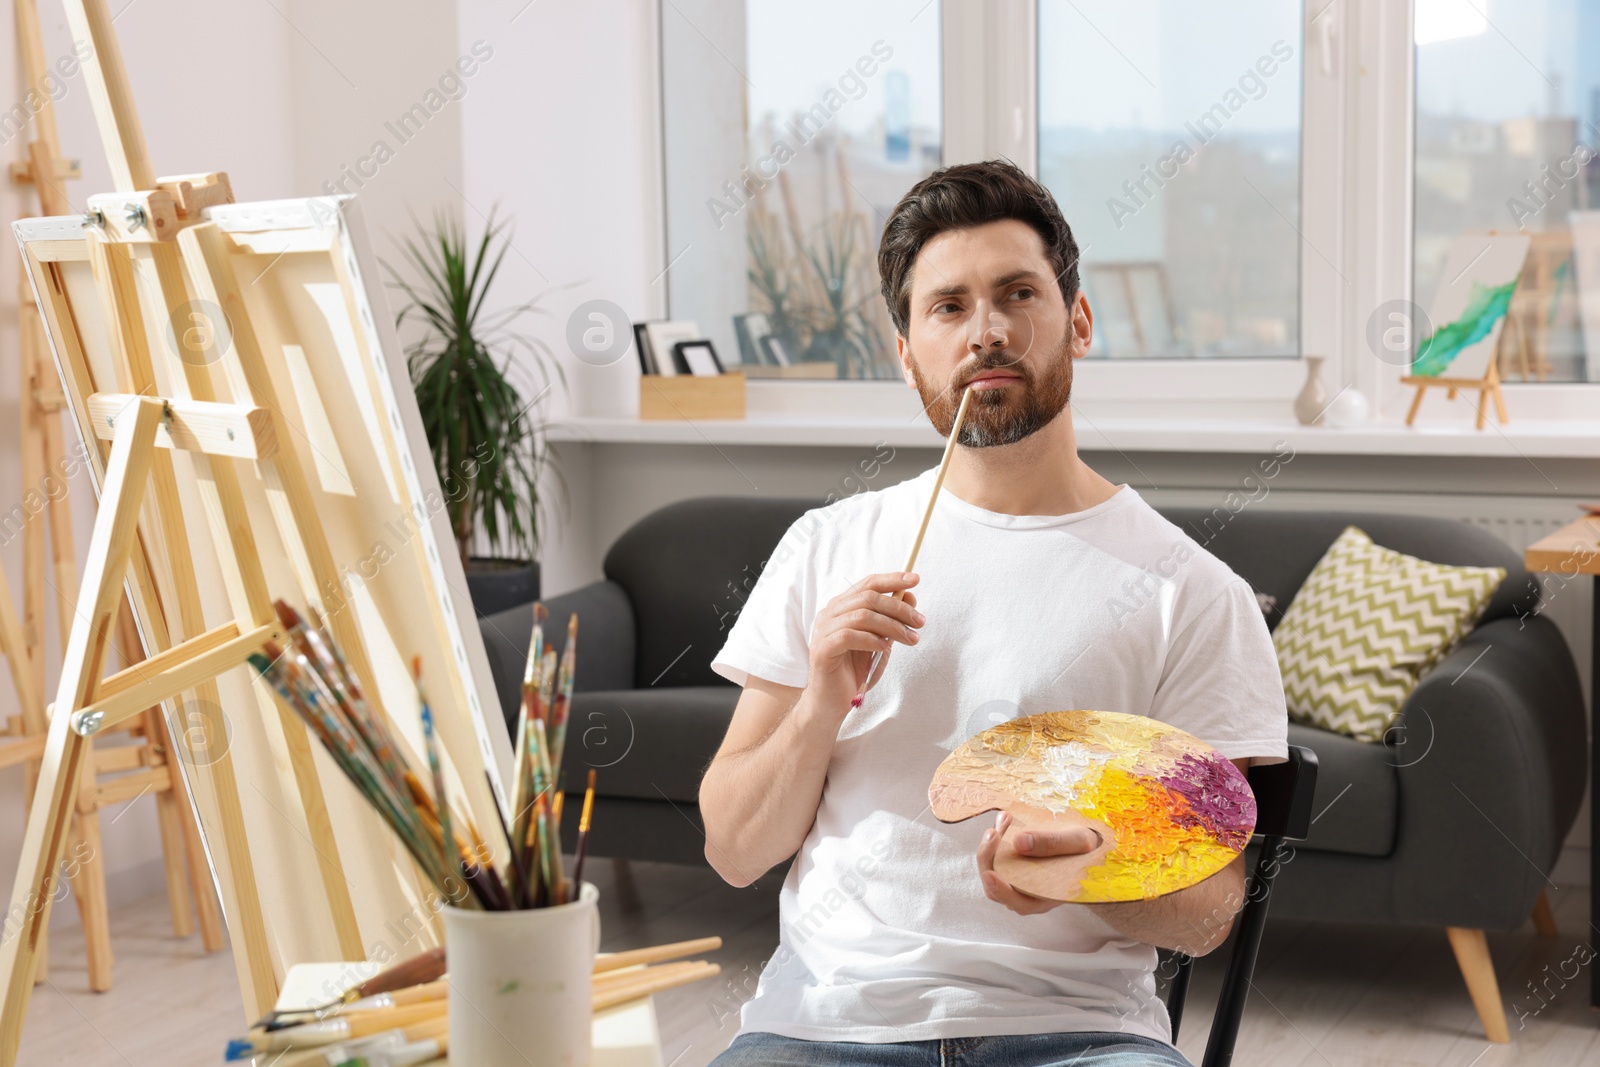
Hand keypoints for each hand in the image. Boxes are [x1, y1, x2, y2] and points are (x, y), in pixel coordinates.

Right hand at [806, 571, 922, 716]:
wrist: (831, 703)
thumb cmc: (854, 671)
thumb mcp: (879, 641)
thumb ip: (891, 620)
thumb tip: (910, 596)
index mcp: (842, 607)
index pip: (868, 584)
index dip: (892, 579)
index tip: (916, 580)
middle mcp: (830, 613)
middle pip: (868, 597)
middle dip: (899, 607)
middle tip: (920, 621)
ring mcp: (823, 630)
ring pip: (861, 615)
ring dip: (892, 626)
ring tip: (911, 639)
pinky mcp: (822, 649)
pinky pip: (849, 636)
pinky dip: (871, 640)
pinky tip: (885, 648)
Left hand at [977, 810, 1102, 915]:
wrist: (1090, 842)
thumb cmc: (1089, 847)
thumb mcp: (1079, 841)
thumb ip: (1053, 843)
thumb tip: (1019, 843)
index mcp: (1047, 898)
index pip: (1018, 903)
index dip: (1001, 891)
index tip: (990, 874)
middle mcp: (1028, 895)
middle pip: (995, 888)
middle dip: (988, 858)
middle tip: (994, 831)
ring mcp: (1018, 881)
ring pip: (992, 870)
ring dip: (990, 846)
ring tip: (1003, 820)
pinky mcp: (1012, 865)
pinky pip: (996, 857)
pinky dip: (996, 839)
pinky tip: (1005, 819)